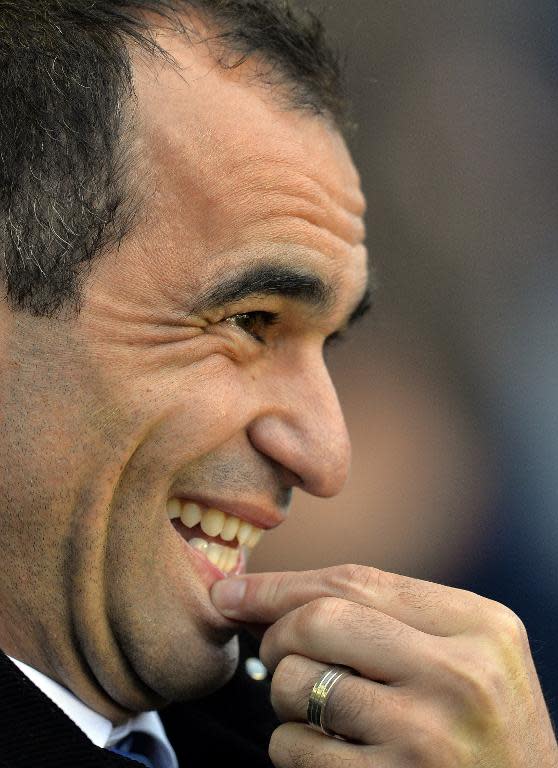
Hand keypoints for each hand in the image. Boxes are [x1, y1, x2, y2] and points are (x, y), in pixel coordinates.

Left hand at [211, 565, 557, 766]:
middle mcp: (458, 674)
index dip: (282, 584)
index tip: (234, 592)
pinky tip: (326, 752)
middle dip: (278, 635)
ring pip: (298, 684)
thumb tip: (266, 597)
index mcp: (477, 624)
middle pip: (319, 621)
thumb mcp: (464, 656)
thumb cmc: (482, 730)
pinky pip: (297, 749)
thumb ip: (387, 619)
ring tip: (315, 710)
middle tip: (275, 655)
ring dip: (284, 696)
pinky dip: (291, 747)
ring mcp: (427, 736)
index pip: (356, 581)